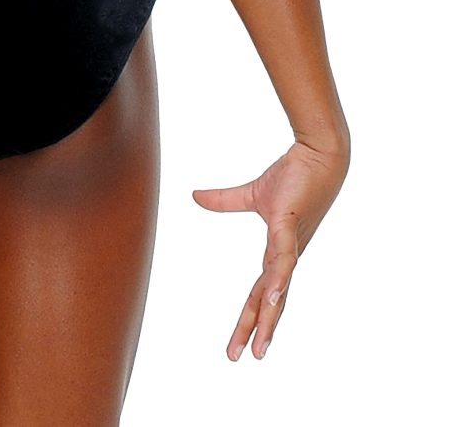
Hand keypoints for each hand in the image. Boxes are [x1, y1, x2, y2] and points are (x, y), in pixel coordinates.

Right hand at [193, 138, 348, 360]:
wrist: (317, 154)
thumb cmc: (293, 175)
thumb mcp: (251, 193)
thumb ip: (225, 200)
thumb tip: (194, 195)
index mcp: (277, 253)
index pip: (260, 293)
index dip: (251, 319)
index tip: (241, 346)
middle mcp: (287, 256)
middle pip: (268, 301)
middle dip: (257, 330)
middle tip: (244, 358)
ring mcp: (291, 244)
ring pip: (277, 289)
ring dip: (269, 318)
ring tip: (261, 345)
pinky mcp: (290, 228)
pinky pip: (283, 258)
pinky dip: (279, 279)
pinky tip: (274, 295)